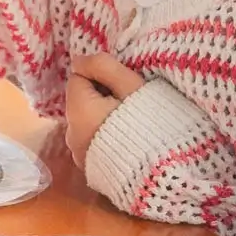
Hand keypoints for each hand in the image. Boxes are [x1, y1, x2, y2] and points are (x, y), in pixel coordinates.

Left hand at [64, 53, 144, 170]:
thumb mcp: (131, 86)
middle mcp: (71, 135)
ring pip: (86, 122)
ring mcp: (79, 155)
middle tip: (132, 104)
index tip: (124, 86)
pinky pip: (93, 142)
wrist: (163, 173)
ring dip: (103, 117)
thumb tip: (79, 61)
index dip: (101, 76)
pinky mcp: (90, 169)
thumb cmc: (150, 123)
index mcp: (78, 111)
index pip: (78, 77)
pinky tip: (127, 142)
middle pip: (80, 101)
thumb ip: (103, 66)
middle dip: (101, 97)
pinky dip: (105, 138)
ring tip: (132, 124)